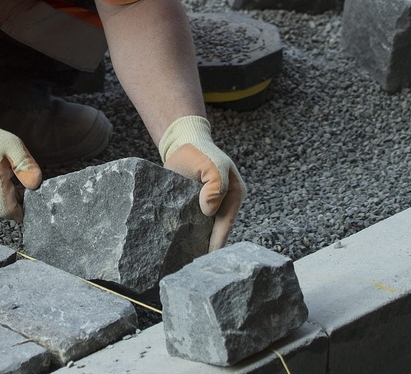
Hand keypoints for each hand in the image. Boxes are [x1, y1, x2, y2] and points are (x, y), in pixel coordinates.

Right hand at [0, 114, 42, 220]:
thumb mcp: (13, 145)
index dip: (22, 209)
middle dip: (15, 202)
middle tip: (18, 184)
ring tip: (7, 180)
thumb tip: (35, 185)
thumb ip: (25, 165)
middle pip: (5, 212)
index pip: (10, 212)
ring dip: (6, 200)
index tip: (27, 195)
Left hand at [159, 115, 244, 250]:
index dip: (218, 242)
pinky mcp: (192, 204)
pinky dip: (185, 232)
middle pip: (217, 230)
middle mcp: (223, 203)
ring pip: (203, 228)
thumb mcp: (212, 165)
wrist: (183, 142)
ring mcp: (208, 204)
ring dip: (196, 242)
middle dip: (209, 248)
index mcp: (234, 195)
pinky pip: (190, 221)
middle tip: (197, 268)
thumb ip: (216, 186)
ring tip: (187, 262)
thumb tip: (209, 212)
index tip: (209, 259)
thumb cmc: (200, 153)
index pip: (226, 224)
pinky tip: (176, 245)